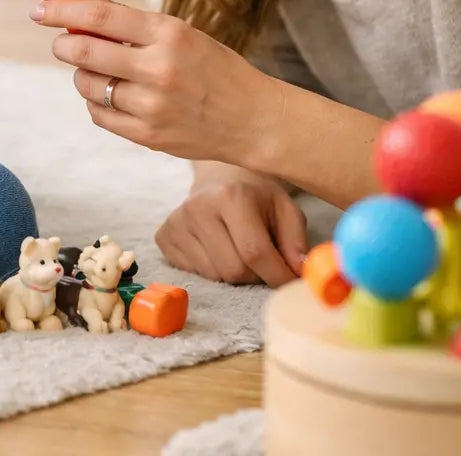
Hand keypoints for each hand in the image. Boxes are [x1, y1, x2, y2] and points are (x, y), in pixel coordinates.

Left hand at [31, 0, 279, 167]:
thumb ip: (128, 20)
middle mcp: (159, 69)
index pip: (100, 16)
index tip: (40, 10)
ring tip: (103, 72)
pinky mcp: (147, 136)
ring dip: (84, 75)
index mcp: (169, 34)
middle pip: (83, 52)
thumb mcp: (180, 34)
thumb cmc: (214, 69)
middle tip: (63, 43)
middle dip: (64, 45)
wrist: (253, 119)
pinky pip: (99, 115)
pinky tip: (115, 96)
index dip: (62, 11)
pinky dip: (97, 103)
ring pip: (87, 85)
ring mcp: (152, 106)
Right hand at [156, 164, 306, 285]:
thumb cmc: (257, 196)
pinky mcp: (163, 236)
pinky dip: (212, 270)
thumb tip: (297, 273)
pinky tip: (217, 249)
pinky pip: (194, 273)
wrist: (220, 177)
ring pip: (214, 276)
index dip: (277, 275)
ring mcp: (176, 222)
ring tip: (239, 251)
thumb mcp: (285, 209)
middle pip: (233, 270)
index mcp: (231, 196)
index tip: (291, 282)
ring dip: (234, 274)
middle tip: (263, 261)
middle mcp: (198, 207)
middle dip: (255, 275)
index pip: (255, 252)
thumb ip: (295, 242)